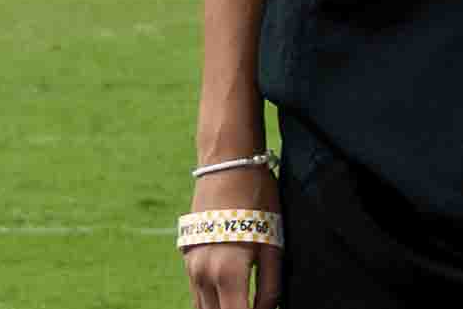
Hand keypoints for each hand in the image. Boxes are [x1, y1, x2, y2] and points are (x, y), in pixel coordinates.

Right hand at [182, 166, 281, 308]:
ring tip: (245, 302)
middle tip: (257, 307)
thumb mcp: (273, 243)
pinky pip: (198, 296)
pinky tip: (230, 300)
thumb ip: (271, 284)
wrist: (226, 167)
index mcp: (228, 273)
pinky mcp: (188, 262)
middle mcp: (204, 275)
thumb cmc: (257, 201)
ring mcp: (192, 270)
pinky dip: (213, 304)